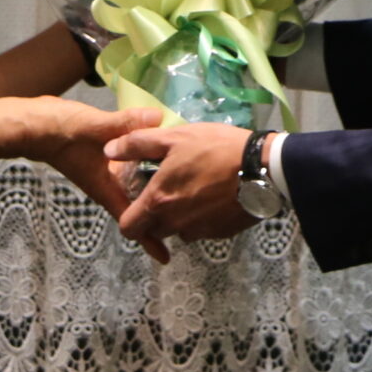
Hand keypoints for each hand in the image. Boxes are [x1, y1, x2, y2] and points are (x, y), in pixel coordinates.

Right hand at [32, 100, 172, 262]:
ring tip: (182, 192)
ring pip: (136, 187)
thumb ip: (124, 124)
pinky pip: (132, 167)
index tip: (164, 258)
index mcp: (105, 186)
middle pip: (137, 206)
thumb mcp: (93, 126)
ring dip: (155, 191)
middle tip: (187, 220)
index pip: (130, 218)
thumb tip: (158, 119)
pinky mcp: (106, 157)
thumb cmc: (58, 132)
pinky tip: (162, 155)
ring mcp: (106, 171)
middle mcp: (107, 183)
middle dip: (159, 216)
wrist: (33, 125)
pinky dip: (147, 164)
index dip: (147, 239)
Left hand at [104, 121, 255, 251]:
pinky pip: (203, 229)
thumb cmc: (215, 149)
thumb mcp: (174, 137)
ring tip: (195, 188)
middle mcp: (176, 224)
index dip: (129, 217)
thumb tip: (108, 151)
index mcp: (159, 202)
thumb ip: (136, 144)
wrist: (262, 168)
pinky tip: (215, 195)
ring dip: (181, 216)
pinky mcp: (221, 233)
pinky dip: (203, 216)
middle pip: (154, 229)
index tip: (137, 201)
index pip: (129, 228)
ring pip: (179, 230)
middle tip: (168, 189)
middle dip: (156, 215)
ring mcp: (200, 231)